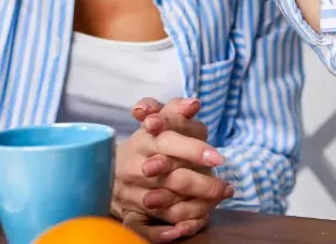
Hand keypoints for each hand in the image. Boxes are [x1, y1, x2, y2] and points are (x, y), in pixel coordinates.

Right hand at [114, 98, 232, 241]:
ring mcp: (131, 193)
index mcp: (144, 140)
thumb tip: (193, 104)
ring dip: (192, 208)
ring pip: (163, 205)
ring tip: (215, 205)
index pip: (168, 141)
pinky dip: (163, 233)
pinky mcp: (130, 214)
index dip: (192, 150)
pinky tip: (183, 230)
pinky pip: (145, 229)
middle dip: (200, 184)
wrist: (111, 169)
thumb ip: (176, 109)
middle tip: (224, 188)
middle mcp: (135, 167)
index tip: (217, 158)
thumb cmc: (148, 142)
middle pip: (169, 177)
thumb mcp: (160, 120)